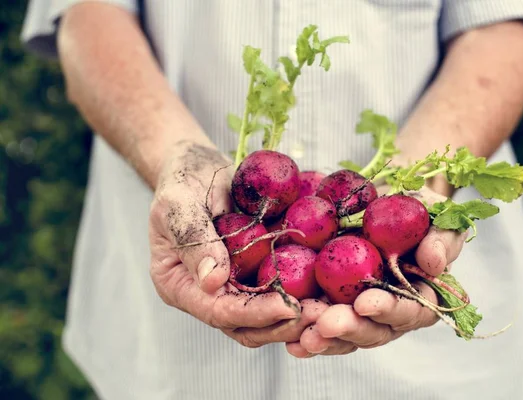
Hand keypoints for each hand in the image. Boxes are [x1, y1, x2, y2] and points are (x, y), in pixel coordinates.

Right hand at [149, 141, 323, 346]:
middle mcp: (207, 295)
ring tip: (330, 308)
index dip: (255, 313)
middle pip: (246, 327)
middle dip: (283, 324)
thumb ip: (194, 239)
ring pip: (267, 318)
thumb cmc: (182, 181)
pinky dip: (303, 294)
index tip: (288, 307)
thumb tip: (214, 281)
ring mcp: (233, 287)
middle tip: (320, 315)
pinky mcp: (254, 274)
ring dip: (299, 316)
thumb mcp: (179, 203)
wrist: (199, 168)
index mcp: (180, 285)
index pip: (218, 311)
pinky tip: (328, 289)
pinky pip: (279, 291)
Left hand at [286, 185, 467, 356]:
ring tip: (304, 335)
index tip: (365, 302)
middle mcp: (390, 312)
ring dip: (324, 338)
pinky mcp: (333, 304)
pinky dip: (305, 333)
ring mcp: (359, 312)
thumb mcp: (437, 216)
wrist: (385, 199)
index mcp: (420, 297)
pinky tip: (290, 341)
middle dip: (349, 329)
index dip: (389, 310)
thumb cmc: (417, 209)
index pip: (410, 312)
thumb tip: (434, 263)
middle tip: (326, 323)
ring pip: (344, 335)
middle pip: (373, 331)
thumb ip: (442, 240)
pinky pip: (320, 325)